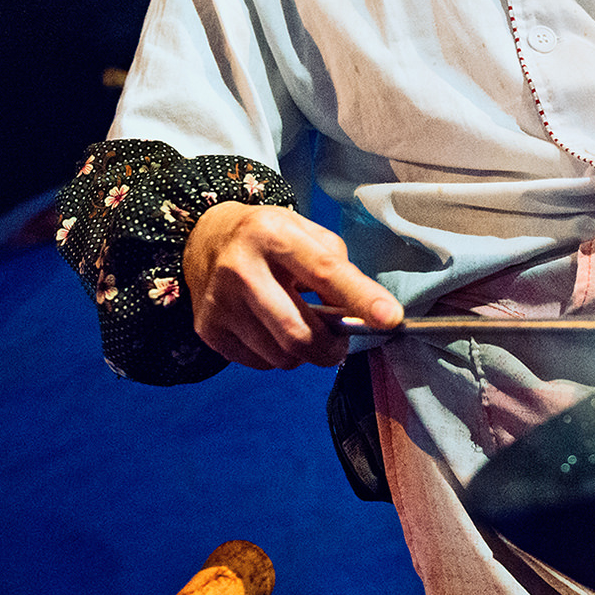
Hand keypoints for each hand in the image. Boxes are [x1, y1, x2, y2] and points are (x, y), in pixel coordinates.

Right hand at [182, 202, 403, 369]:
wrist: (204, 240)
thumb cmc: (268, 237)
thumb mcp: (303, 231)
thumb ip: (336, 266)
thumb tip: (362, 312)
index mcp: (273, 234)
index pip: (324, 271)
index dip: (361, 298)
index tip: (390, 318)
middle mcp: (241, 268)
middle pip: (299, 333)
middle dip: (331, 349)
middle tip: (338, 343)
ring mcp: (220, 302)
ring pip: (282, 356)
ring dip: (302, 352)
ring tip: (296, 324)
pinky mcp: (208, 329)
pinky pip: (260, 363)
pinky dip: (276, 355)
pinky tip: (269, 329)